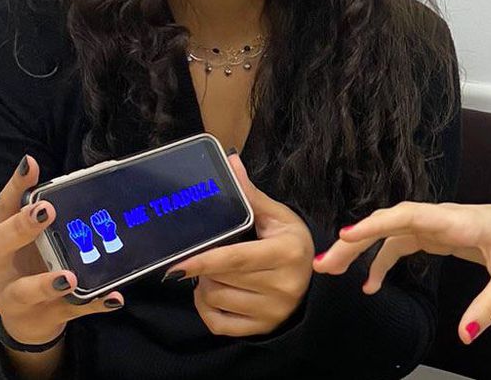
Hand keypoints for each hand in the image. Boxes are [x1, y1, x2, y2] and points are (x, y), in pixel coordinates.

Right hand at [0, 156, 123, 345]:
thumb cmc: (32, 262)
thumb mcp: (37, 237)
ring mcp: (14, 295)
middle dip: (21, 227)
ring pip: (23, 291)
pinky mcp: (42, 316)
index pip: (4, 207)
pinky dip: (92, 304)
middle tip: (45, 212)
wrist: (28, 317)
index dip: (15, 187)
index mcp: (0, 236)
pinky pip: (69, 310)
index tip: (30, 165)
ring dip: (46, 283)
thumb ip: (56, 212)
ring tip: (69, 277)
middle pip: (0, 244)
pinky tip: (112, 297)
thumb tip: (96, 175)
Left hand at [167, 153, 313, 336]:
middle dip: (206, 267)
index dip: (203, 261)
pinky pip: (217, 323)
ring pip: (215, 299)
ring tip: (217, 273)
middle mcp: (284, 285)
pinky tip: (215, 293)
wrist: (314, 283)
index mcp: (287, 253)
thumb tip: (230, 162)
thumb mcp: (277, 217)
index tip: (177, 265)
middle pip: (219, 278)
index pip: (235, 258)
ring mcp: (273, 311)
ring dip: (205, 285)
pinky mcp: (262, 328)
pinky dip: (206, 308)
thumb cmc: (291, 244)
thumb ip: (250, 195)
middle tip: (213, 255)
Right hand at [313, 202, 490, 343]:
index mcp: (461, 222)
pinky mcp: (443, 234)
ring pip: (393, 231)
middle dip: (357, 239)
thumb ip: (489, 307)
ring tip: (334, 271)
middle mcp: (447, 218)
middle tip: (325, 263)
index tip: (347, 234)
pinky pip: (404, 242)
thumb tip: (465, 335)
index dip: (377, 223)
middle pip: (392, 222)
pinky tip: (372, 282)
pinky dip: (384, 258)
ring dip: (363, 248)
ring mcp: (442, 225)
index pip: (411, 216)